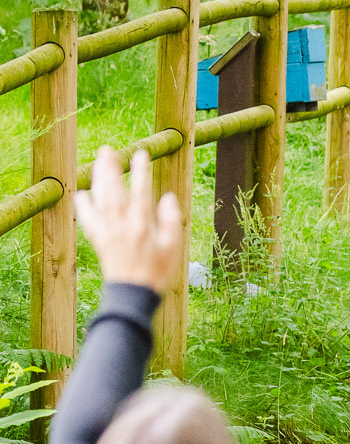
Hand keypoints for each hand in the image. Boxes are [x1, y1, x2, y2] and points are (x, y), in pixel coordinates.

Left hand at [73, 146, 183, 292]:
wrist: (133, 292)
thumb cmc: (157, 271)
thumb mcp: (173, 247)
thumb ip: (171, 221)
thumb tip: (167, 197)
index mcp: (143, 225)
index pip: (142, 191)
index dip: (141, 171)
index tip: (141, 154)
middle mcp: (122, 224)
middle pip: (114, 189)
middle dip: (111, 168)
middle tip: (108, 150)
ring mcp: (107, 231)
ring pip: (100, 198)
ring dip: (98, 179)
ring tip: (98, 162)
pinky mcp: (98, 239)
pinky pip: (87, 217)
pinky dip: (84, 204)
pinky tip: (83, 193)